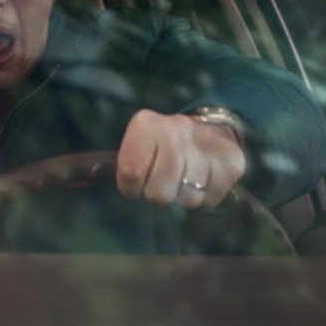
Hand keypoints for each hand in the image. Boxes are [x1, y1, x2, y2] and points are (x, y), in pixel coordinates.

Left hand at [115, 109, 245, 208]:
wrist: (210, 127)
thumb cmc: (162, 145)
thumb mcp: (138, 144)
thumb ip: (122, 164)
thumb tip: (93, 174)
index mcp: (146, 124)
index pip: (131, 171)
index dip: (131, 188)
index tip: (134, 187)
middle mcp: (177, 129)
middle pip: (159, 192)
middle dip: (157, 195)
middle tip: (161, 185)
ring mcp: (207, 144)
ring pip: (187, 199)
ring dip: (182, 197)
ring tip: (183, 179)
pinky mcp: (232, 161)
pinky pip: (210, 200)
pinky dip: (204, 198)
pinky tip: (202, 180)